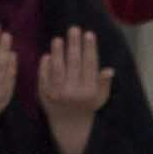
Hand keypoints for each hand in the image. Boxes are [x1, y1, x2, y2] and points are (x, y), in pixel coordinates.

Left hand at [36, 25, 112, 153]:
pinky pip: (44, 77)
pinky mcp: (44, 94)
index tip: (89, 34)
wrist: (68, 124)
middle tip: (73, 29)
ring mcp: (57, 93)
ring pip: (57, 68)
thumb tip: (109, 70)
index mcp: (89, 90)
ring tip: (58, 39)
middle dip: (74, 45)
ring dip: (57, 52)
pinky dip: (44, 66)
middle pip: (74, 63)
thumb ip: (103, 84)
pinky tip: (47, 54)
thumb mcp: (100, 97)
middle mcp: (73, 92)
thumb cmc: (87, 106)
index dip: (89, 48)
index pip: (90, 65)